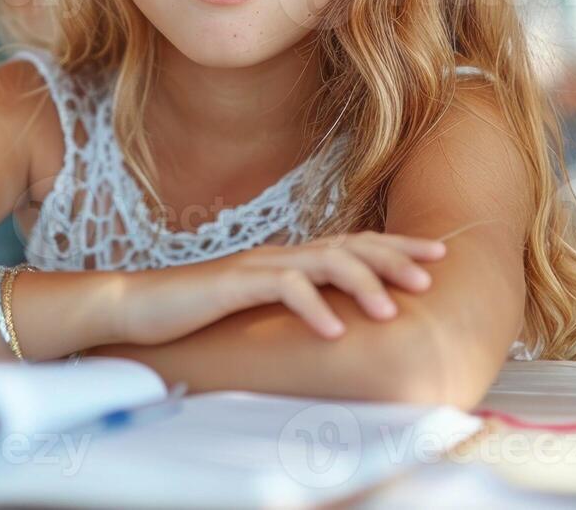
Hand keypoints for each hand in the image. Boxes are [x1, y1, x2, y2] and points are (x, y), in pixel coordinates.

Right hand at [113, 231, 445, 344]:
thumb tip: (337, 314)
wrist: (138, 306)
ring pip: (323, 261)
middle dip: (393, 257)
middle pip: (348, 243)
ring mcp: (257, 266)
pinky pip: (282, 290)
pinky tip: (334, 331)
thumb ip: (294, 301)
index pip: (353, 243)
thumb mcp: (257, 305)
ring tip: (392, 311)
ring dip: (361, 283)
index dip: (396, 246)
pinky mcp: (233, 284)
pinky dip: (312, 309)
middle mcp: (279, 253)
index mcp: (288, 257)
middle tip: (431, 274)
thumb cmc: (198, 311)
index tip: (437, 254)